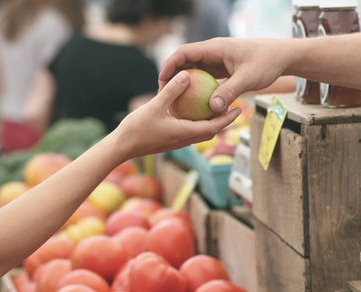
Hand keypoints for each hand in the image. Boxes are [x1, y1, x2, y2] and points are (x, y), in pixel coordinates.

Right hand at [116, 70, 241, 159]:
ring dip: (211, 123)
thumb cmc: (136, 128)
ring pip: (200, 132)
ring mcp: (177, 142)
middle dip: (224, 121)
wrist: (121, 148)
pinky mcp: (169, 141)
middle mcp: (184, 140)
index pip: (214, 127)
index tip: (239, 109)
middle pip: (211, 131)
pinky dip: (196, 123)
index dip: (228, 119)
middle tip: (234, 108)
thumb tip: (187, 75)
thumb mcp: (155, 106)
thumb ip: (172, 91)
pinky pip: (189, 131)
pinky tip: (192, 112)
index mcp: (185, 133)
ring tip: (217, 108)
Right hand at [158, 38, 292, 113]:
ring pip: (195, 70)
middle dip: (173, 76)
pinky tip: (195, 105)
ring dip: (185, 84)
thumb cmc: (267, 63)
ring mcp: (218, 61)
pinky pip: (206, 78)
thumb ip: (230, 92)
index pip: (185, 53)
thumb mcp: (248, 78)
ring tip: (175, 101)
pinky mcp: (223, 69)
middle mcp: (214, 52)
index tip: (162, 81)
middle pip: (186, 62)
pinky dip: (198, 89)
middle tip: (164, 95)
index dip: (170, 65)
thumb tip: (212, 108)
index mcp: (215, 48)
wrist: (282, 57)